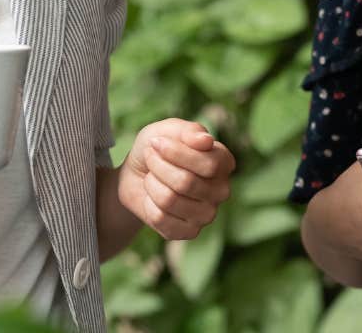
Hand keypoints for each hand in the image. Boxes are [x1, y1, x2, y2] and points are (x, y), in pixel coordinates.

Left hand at [118, 119, 236, 239]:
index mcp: (224, 162)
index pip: (210, 164)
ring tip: (150, 176)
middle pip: (187, 183)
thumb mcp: (168, 130)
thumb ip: (189, 131)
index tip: (157, 143)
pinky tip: (152, 198)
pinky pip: (161, 219)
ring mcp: (207, 214)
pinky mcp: (189, 232)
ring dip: (151, 184)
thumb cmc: (158, 149)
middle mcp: (222, 190)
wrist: (137, 174)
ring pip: (171, 200)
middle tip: (150, 158)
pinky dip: (148, 204)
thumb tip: (206, 141)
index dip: (177, 153)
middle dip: (158, 166)